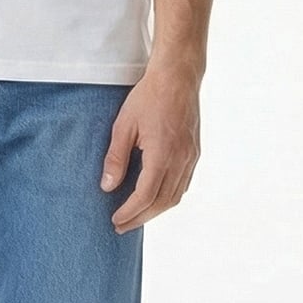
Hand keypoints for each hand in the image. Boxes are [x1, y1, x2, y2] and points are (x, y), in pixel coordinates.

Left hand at [100, 60, 201, 232]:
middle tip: (121, 226)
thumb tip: (107, 187)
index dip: (130, 212)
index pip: (146, 196)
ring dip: (155, 211)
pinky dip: (168, 197)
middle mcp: (181, 160)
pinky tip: (155, 198)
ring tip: (136, 216)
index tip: (115, 220)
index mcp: (162, 154)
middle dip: (140, 218)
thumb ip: (116, 158)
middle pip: (162, 202)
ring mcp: (191, 157)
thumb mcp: (123, 126)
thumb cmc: (148, 97)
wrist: (177, 77)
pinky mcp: (194, 152)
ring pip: (175, 196)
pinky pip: (183, 184)